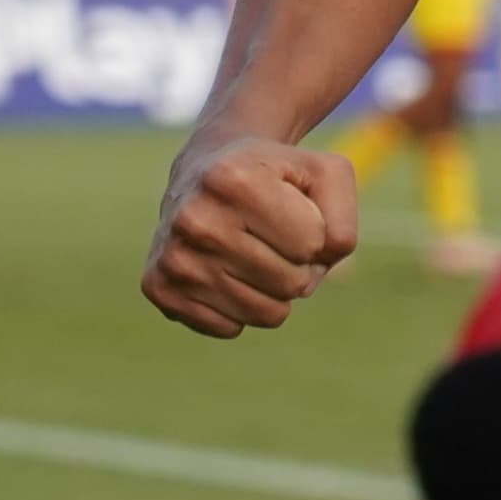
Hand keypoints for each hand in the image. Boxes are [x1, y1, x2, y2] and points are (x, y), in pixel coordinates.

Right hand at [140, 129, 357, 337]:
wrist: (205, 171)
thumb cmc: (278, 177)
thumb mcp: (326, 175)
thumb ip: (343, 220)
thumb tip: (317, 265)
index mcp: (234, 179)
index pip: (314, 244)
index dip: (316, 234)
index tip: (294, 211)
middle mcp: (194, 218)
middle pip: (292, 283)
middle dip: (300, 266)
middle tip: (276, 237)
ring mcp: (171, 256)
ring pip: (266, 313)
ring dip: (275, 290)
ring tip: (254, 252)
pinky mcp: (157, 287)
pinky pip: (230, 328)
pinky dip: (241, 307)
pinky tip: (225, 270)